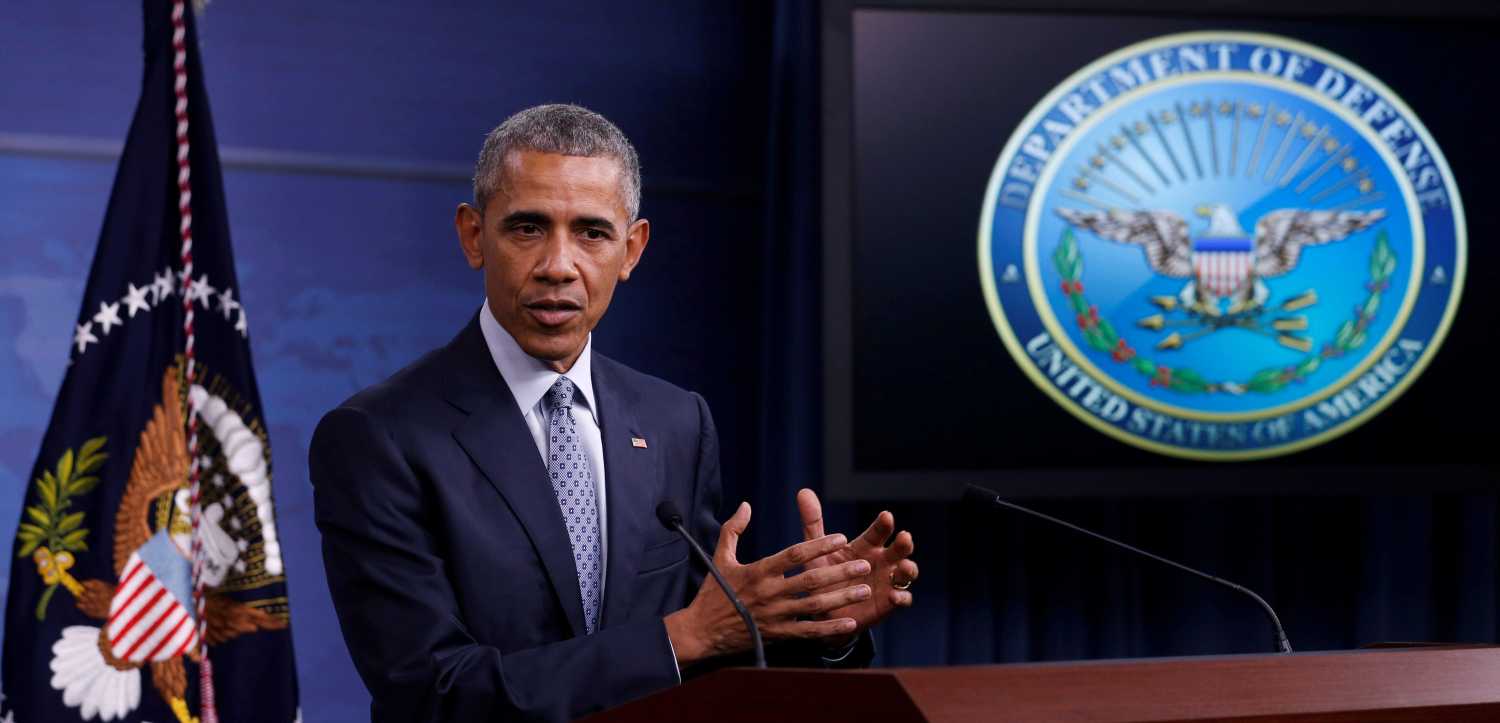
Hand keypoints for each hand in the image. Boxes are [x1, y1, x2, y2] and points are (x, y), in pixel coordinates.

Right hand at [664, 502, 873, 666]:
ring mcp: (774, 616)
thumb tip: (745, 505)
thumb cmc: (712, 592)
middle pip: (811, 580)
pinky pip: (808, 632)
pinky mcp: (777, 635)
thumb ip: (733, 529)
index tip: (840, 538)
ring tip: (865, 589)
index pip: (794, 554)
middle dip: (841, 572)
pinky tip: (850, 622)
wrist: (700, 631)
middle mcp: (769, 593)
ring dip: (842, 597)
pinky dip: (830, 628)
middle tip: (864, 564)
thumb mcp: (720, 557)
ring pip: (815, 606)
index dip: (818, 545)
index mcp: (757, 571)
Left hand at [796, 488, 917, 636]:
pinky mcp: (889, 602)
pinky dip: (902, 597)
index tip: (886, 516)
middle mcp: (882, 560)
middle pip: (899, 548)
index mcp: (866, 545)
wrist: (823, 611)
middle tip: (904, 537)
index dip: (884, 524)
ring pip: (907, 572)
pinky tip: (895, 596)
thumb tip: (803, 491)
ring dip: (909, 568)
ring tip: (904, 567)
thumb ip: (813, 523)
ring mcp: (888, 581)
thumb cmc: (822, 576)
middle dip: (904, 543)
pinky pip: (903, 599)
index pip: (879, 531)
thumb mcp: (815, 551)